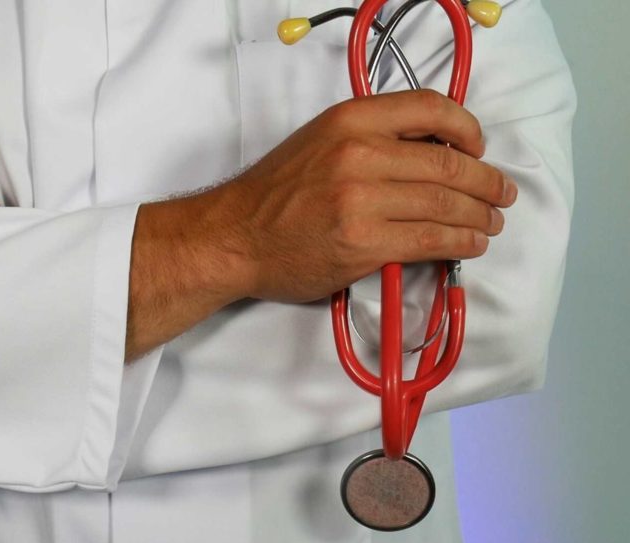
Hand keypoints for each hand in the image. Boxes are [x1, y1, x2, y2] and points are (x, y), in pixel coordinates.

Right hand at [195, 89, 517, 303]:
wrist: (234, 236)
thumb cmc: (274, 194)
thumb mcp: (319, 141)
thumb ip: (370, 138)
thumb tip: (432, 151)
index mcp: (349, 120)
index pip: (430, 108)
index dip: (467, 128)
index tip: (478, 147)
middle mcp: (359, 153)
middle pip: (448, 162)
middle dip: (487, 181)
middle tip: (500, 194)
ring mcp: (362, 200)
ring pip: (446, 203)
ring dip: (480, 215)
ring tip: (491, 222)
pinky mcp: (364, 243)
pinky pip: (432, 239)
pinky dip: (461, 242)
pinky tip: (470, 243)